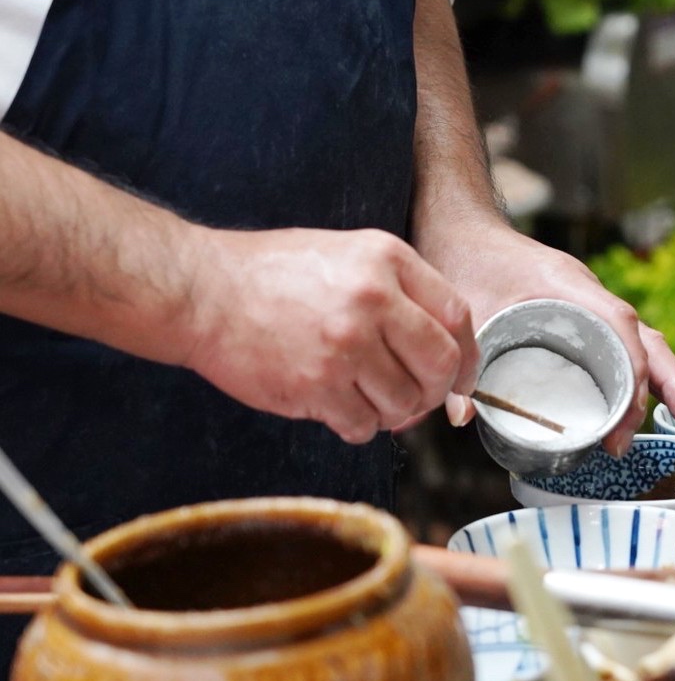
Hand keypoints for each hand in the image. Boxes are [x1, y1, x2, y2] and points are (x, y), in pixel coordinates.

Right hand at [183, 227, 479, 442]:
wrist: (201, 292)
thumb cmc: (276, 275)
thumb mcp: (350, 255)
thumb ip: (403, 292)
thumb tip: (451, 351)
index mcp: (387, 261)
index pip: (457, 317)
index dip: (466, 355)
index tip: (458, 374)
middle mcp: (372, 300)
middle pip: (440, 365)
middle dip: (435, 390)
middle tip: (417, 396)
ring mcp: (345, 346)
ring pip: (404, 403)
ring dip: (392, 411)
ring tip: (364, 395)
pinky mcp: (316, 386)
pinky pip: (364, 425)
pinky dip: (358, 425)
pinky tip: (337, 405)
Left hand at [419, 224, 674, 455]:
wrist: (461, 227)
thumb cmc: (465, 259)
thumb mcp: (461, 311)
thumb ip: (463, 361)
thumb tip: (461, 417)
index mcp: (568, 286)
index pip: (621, 329)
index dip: (633, 376)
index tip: (625, 420)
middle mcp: (588, 295)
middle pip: (646, 338)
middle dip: (673, 380)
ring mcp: (589, 305)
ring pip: (641, 342)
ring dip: (665, 379)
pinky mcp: (581, 315)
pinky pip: (621, 344)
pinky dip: (639, 373)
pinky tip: (641, 404)